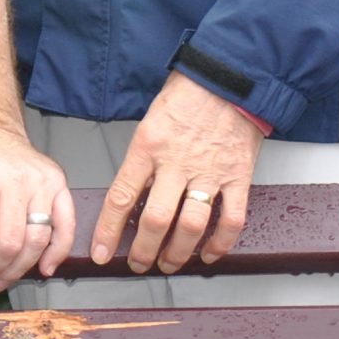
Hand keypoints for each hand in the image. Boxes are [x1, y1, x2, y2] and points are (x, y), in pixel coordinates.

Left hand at [92, 72, 262, 272]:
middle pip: (156, 220)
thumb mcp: (150, 120)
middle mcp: (177, 163)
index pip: (121, 197)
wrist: (228, 75)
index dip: (108, 231)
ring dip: (178, 253)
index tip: (100, 252)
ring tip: (169, 264)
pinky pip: (231, 219)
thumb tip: (132, 194)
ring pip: (191, 226)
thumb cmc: (187, 93)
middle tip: (138, 264)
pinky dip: (220, 243)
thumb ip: (142, 157)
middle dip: (143, 251)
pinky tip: (208, 254)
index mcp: (148, 146)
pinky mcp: (238, 176)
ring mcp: (210, 172)